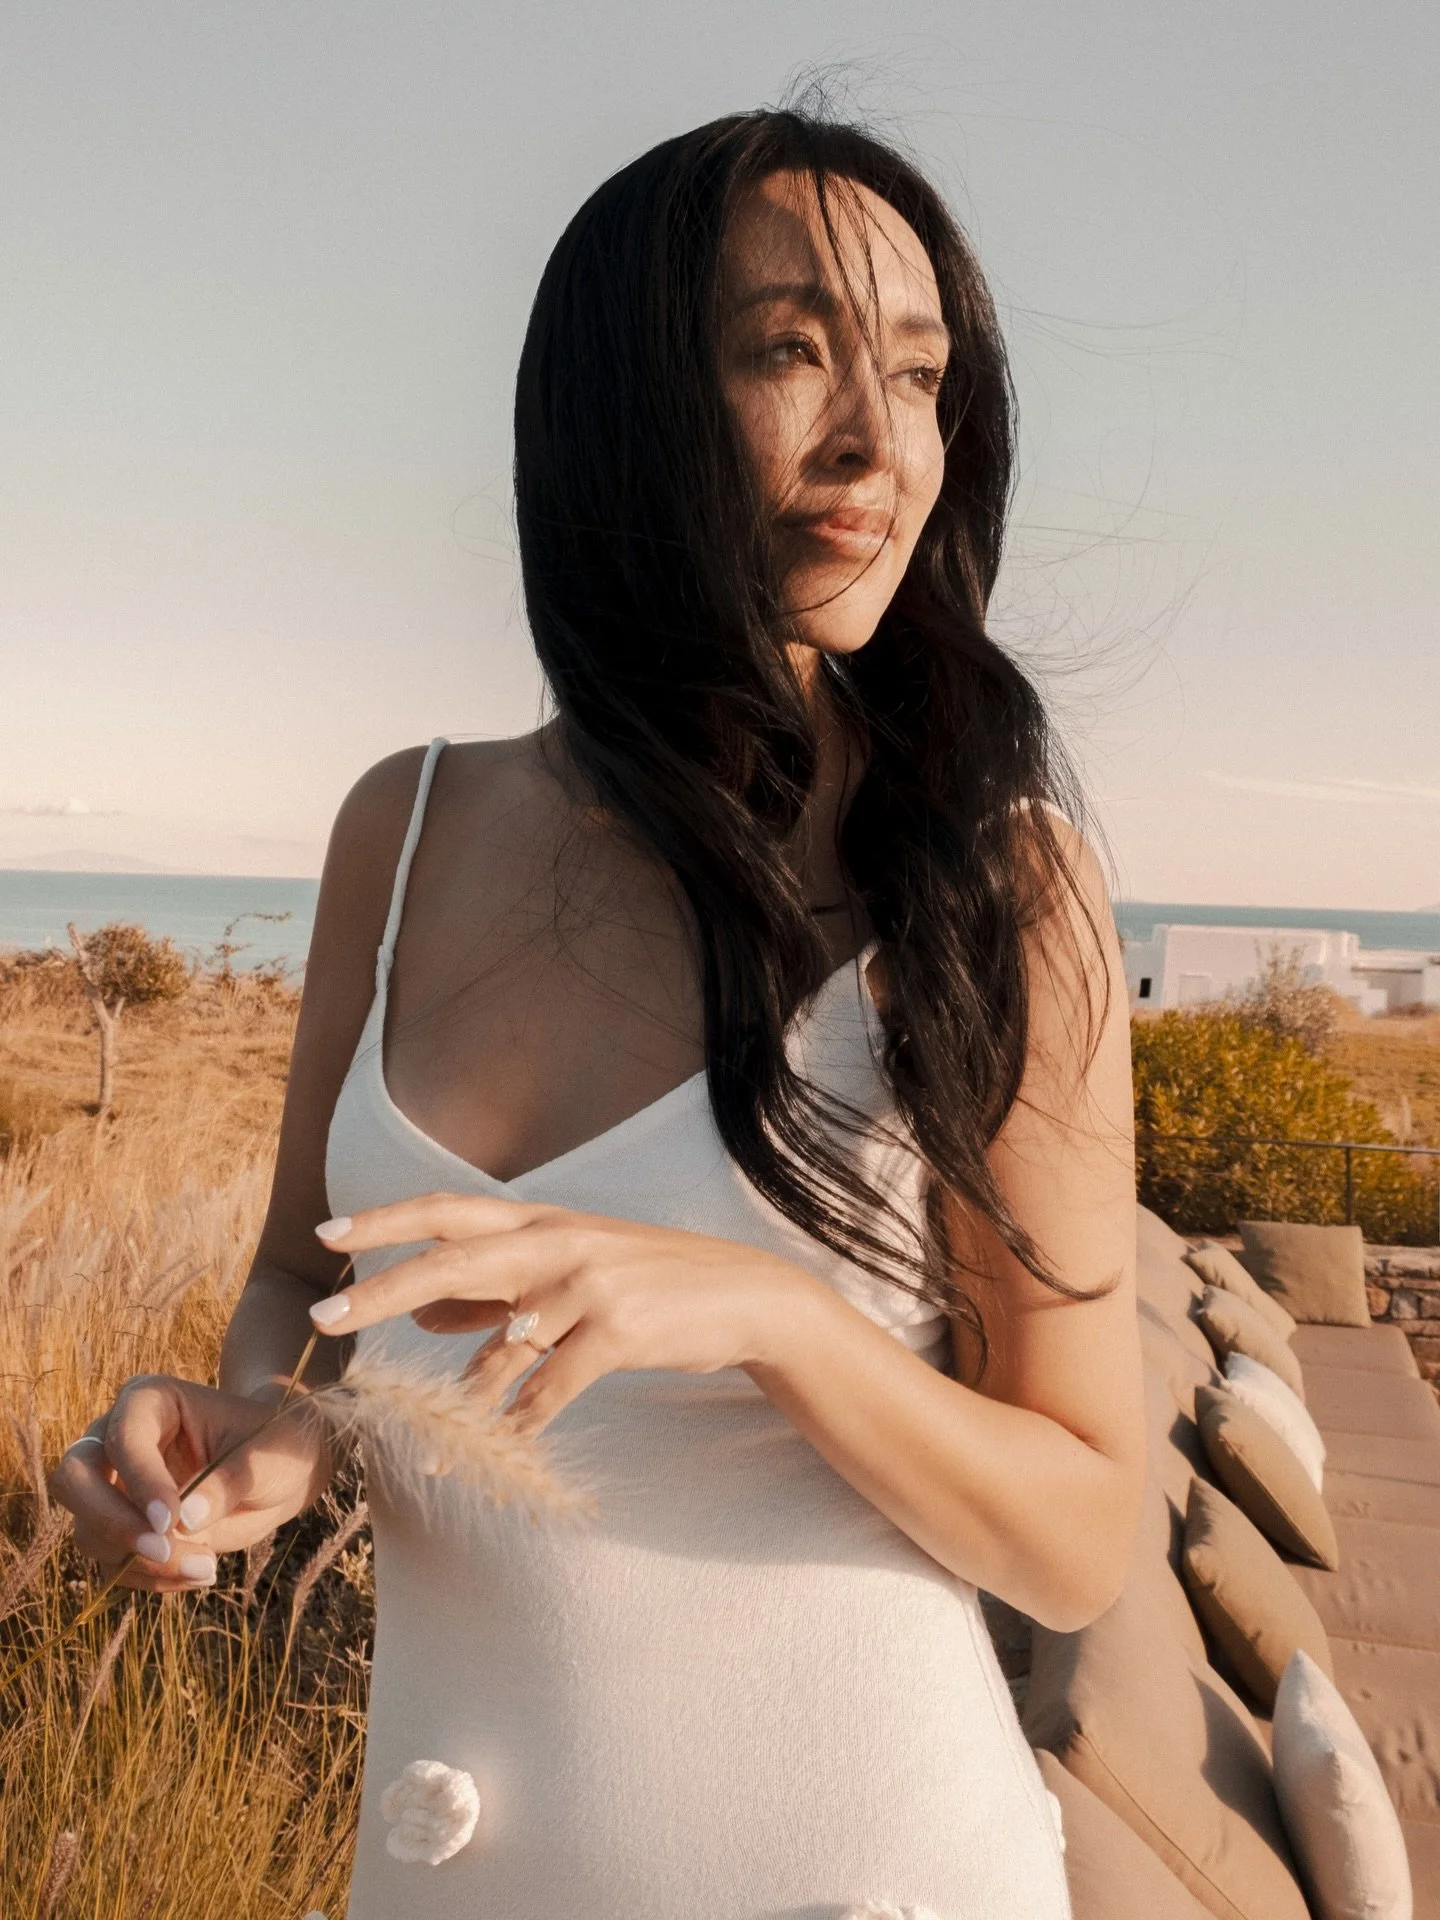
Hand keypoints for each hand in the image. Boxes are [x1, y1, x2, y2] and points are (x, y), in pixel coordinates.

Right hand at [48, 1374, 333, 1591]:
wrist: (279, 1472)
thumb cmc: (276, 1446)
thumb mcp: (269, 1458)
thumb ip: (230, 1480)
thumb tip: (186, 1521)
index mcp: (151, 1401)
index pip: (123, 1436)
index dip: (140, 1479)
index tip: (170, 1520)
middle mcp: (117, 1437)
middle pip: (74, 1477)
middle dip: (112, 1522)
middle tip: (164, 1550)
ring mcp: (112, 1485)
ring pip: (87, 1529)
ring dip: (138, 1561)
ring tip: (206, 1567)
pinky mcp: (120, 1526)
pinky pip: (111, 1561)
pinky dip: (149, 1577)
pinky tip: (198, 1572)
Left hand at [308, 1193, 821, 1434]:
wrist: (743, 1294)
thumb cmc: (648, 1283)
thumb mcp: (570, 1271)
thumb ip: (495, 1290)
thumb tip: (421, 1311)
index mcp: (540, 1222)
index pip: (448, 1210)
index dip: (386, 1219)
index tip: (328, 1234)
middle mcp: (558, 1242)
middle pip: (453, 1261)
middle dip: (384, 1289)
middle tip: (326, 1314)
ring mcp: (589, 1284)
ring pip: (501, 1346)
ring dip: (460, 1399)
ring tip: (425, 1440)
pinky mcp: (619, 1330)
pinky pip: (550, 1388)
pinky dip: (523, 1421)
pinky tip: (502, 1446)